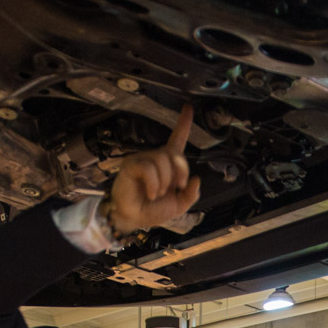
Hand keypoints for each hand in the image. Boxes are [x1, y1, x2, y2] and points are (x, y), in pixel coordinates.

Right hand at [106, 106, 201, 235]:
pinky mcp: (131, 165)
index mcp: (167, 164)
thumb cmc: (153, 210)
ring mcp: (142, 160)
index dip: (184, 124)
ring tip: (156, 193)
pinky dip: (153, 184)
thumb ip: (191, 194)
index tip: (189, 108)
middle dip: (180, 173)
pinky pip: (149, 168)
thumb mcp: (179, 205)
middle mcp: (155, 157)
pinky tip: (150, 193)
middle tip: (174, 189)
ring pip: (162, 161)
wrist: (134, 219)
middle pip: (175, 154)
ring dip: (164, 182)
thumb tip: (195, 179)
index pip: (177, 139)